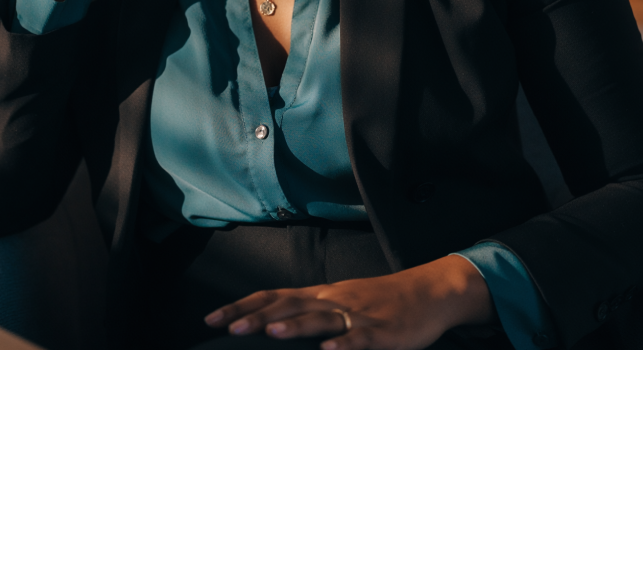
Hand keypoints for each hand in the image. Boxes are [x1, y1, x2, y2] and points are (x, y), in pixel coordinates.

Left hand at [203, 255, 495, 350]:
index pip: (273, 296)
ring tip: (270, 332)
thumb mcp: (341, 301)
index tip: (213, 318)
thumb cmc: (381, 300)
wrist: (429, 292)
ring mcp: (357, 315)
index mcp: (322, 295)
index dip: (243, 306)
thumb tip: (272, 321)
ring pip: (321, 319)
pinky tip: (328, 351)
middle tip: (229, 327)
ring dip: (295, 326)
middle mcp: (334, 301)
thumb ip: (310, 311)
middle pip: (290, 305)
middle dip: (258, 316)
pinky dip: (343, 345)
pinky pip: (359, 339)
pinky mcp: (382, 332)